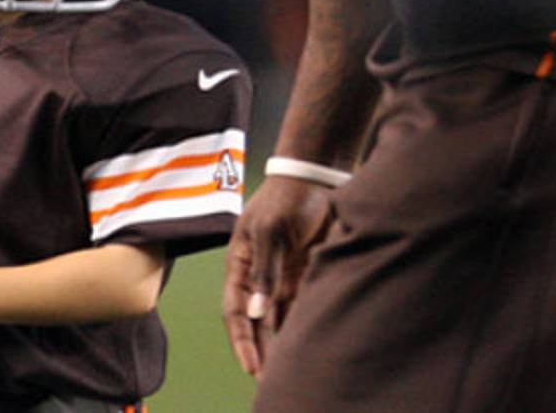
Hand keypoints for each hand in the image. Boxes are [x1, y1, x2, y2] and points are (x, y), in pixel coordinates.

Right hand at [222, 175, 333, 376]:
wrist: (318, 175)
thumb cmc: (288, 197)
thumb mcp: (271, 231)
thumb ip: (265, 271)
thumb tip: (258, 311)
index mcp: (241, 263)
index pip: (237, 311)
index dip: (242, 340)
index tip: (252, 367)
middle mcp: (258, 273)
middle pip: (257, 321)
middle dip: (260, 350)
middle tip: (268, 380)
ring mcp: (281, 274)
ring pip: (278, 317)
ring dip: (280, 342)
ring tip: (287, 368)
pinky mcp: (303, 271)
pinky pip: (299, 305)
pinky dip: (300, 324)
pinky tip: (305, 343)